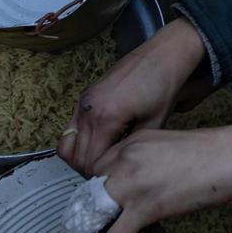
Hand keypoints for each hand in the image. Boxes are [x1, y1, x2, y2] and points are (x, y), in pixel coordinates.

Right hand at [58, 18, 206, 175]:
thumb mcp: (154, 123)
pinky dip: (80, 140)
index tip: (114, 178)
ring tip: (103, 160)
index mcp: (105, 118)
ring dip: (81, 156)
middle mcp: (89, 109)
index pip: (90, 162)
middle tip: (109, 173)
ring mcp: (85, 101)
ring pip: (67, 143)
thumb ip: (131, 149)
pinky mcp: (87, 96)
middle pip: (76, 155)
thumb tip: (120, 167)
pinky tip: (101, 142)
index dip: (101, 175)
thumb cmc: (164, 84)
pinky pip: (72, 126)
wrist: (163, 54)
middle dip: (90, 169)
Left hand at [95, 124, 231, 232]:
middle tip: (107, 217)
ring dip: (101, 225)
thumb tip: (132, 183)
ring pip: (95, 211)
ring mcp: (134, 183)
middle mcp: (127, 159)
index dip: (100, 185)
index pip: (97, 167)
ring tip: (110, 230)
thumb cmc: (208, 152)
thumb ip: (142, 158)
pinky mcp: (146, 207)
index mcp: (132, 142)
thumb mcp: (164, 143)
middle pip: (90, 189)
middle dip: (96, 205)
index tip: (106, 197)